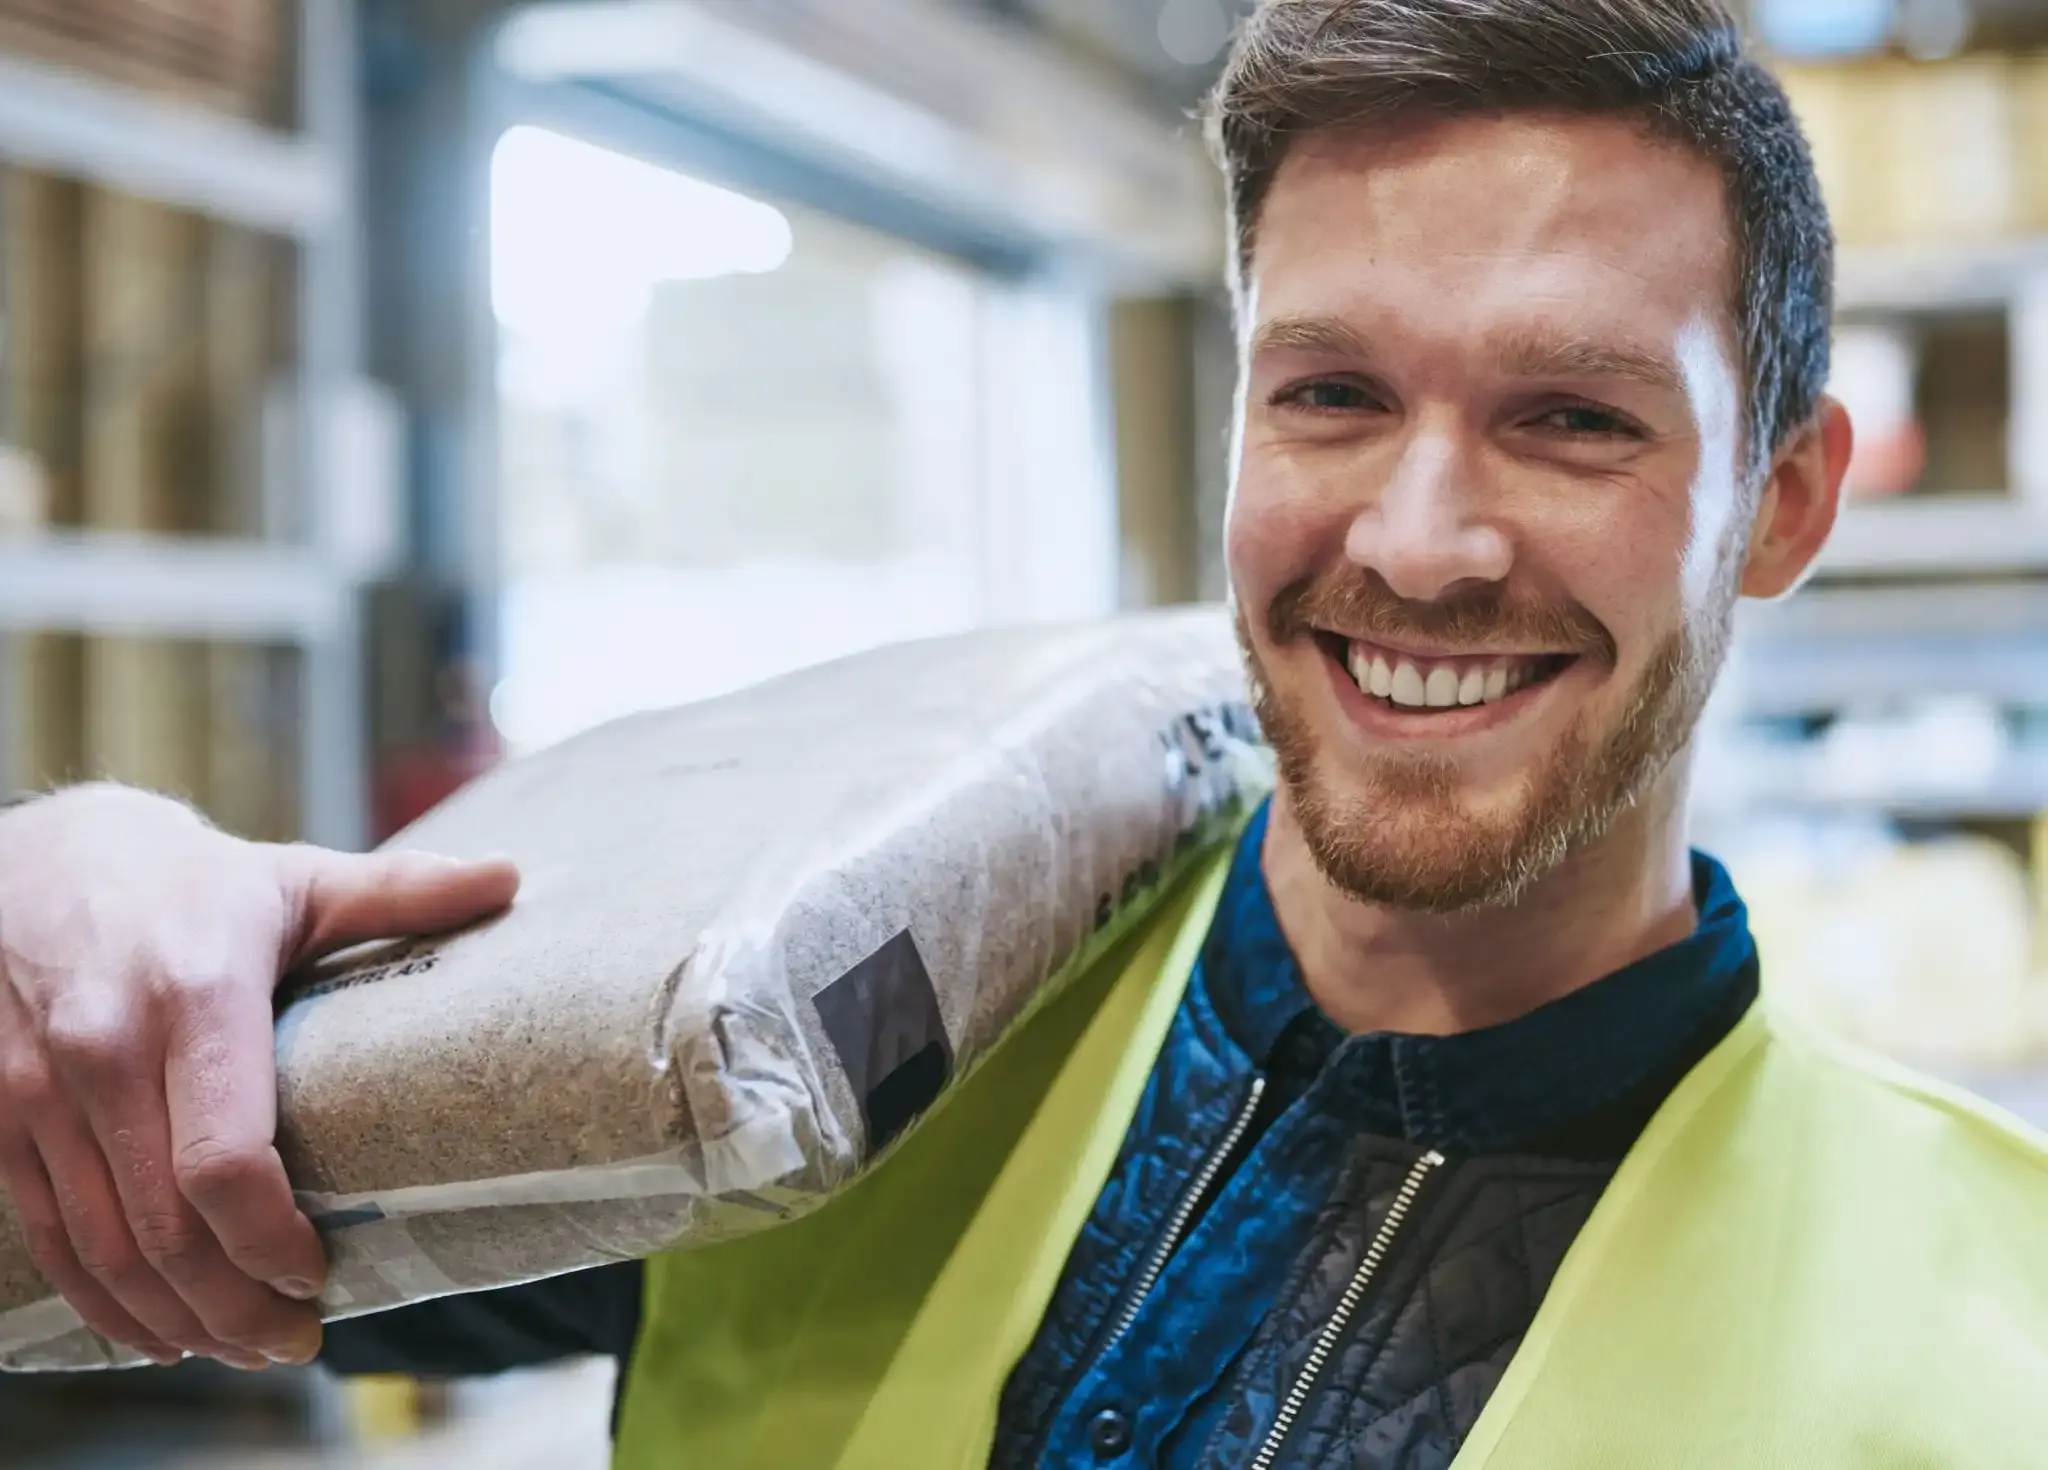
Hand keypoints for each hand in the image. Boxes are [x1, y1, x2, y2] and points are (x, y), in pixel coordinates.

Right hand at [0, 785, 517, 1368]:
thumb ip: (399, 890)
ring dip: (174, 1317)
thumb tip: (510, 879)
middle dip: (235, 1303)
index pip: (224, 1159)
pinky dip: (100, 1301)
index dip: (271, 1238)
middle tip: (296, 1338)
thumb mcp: (294, 879)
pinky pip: (45, 1236)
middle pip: (168, 1226)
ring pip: (104, 1247)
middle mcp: (107, 1049)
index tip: (319, 1271)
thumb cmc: (189, 883)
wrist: (35, 856)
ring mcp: (40, 1090)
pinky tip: (155, 1331)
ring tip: (242, 1347)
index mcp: (197, 994)